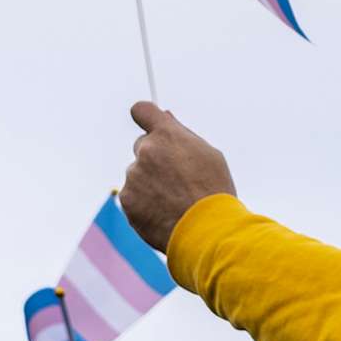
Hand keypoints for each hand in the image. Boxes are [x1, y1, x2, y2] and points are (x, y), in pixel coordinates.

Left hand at [121, 102, 235, 250]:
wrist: (206, 230)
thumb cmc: (213, 190)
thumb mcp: (208, 155)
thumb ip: (182, 135)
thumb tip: (165, 117)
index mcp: (167, 135)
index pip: (142, 111)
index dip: (146, 116)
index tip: (149, 122)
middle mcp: (146, 151)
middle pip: (143, 146)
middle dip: (155, 157)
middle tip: (177, 177)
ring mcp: (133, 176)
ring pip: (139, 174)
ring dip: (151, 183)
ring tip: (176, 201)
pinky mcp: (126, 200)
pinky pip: (133, 196)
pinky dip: (145, 202)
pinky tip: (165, 212)